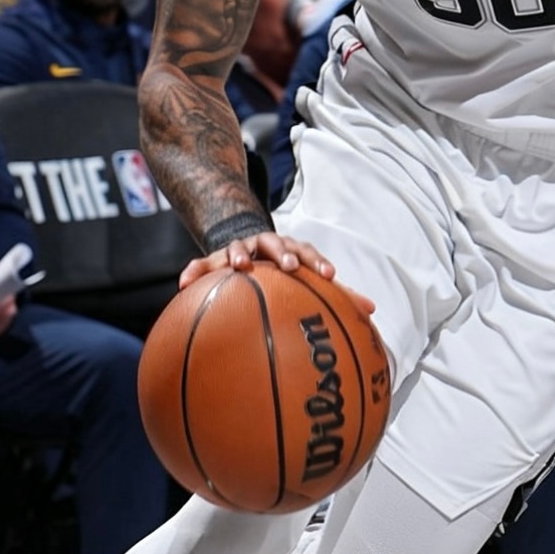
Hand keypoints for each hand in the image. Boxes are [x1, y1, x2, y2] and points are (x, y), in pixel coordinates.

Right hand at [178, 226, 375, 315]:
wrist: (244, 243)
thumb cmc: (282, 270)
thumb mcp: (305, 278)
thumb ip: (336, 295)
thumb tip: (372, 310)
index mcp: (289, 250)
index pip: (307, 251)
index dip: (318, 261)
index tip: (330, 274)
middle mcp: (265, 245)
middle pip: (275, 243)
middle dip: (283, 253)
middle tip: (288, 266)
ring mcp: (239, 248)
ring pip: (238, 247)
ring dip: (239, 253)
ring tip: (237, 266)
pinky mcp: (214, 258)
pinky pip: (200, 264)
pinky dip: (192, 272)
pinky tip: (182, 285)